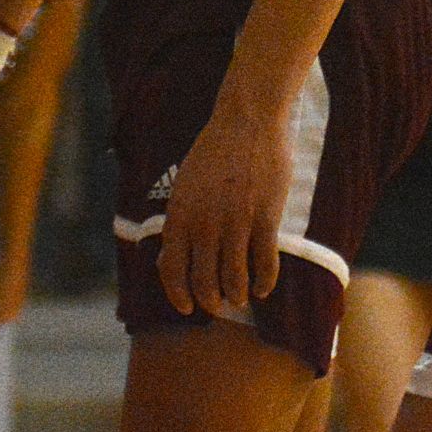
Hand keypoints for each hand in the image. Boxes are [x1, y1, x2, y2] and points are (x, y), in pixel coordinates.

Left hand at [156, 106, 294, 316]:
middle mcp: (204, 224)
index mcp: (180, 215)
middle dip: (211, 302)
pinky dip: (264, 283)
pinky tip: (263, 287)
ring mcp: (236, 223)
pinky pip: (265, 265)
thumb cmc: (214, 153)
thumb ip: (178, 223)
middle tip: (219, 304)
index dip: (179, 297)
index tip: (188, 308)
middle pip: (204, 284)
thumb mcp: (184, 186)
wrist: (247, 122)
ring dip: (237, 296)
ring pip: (235, 280)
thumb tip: (167, 261)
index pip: (172, 271)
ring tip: (241, 298)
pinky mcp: (265, 218)